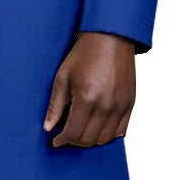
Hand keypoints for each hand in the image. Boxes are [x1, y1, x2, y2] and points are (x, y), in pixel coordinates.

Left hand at [43, 32, 135, 146]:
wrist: (111, 37)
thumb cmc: (84, 54)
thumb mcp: (63, 77)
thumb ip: (55, 105)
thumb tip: (48, 127)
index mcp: (86, 98)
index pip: (73, 132)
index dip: (61, 140)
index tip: (56, 140)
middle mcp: (106, 105)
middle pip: (89, 139)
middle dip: (74, 142)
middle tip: (66, 136)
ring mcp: (120, 105)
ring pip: (105, 138)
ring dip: (90, 140)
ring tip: (81, 132)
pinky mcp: (130, 102)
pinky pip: (121, 130)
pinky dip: (108, 135)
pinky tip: (97, 128)